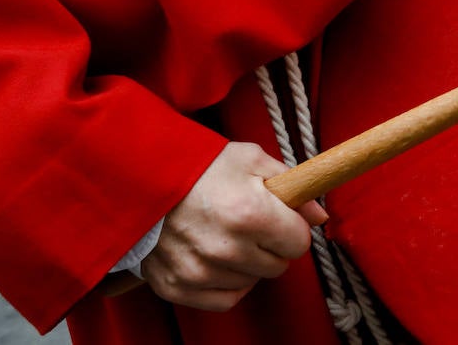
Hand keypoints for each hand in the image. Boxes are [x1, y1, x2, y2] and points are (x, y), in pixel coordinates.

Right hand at [141, 143, 327, 311]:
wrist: (138, 177)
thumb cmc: (197, 165)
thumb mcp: (249, 159)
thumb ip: (290, 185)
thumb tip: (320, 216)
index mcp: (250, 213)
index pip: (299, 242)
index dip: (292, 226)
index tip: (279, 216)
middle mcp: (226, 248)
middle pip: (278, 266)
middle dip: (271, 244)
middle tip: (249, 222)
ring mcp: (200, 271)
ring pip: (252, 281)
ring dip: (247, 262)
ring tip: (225, 233)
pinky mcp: (178, 286)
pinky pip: (225, 299)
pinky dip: (227, 282)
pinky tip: (217, 257)